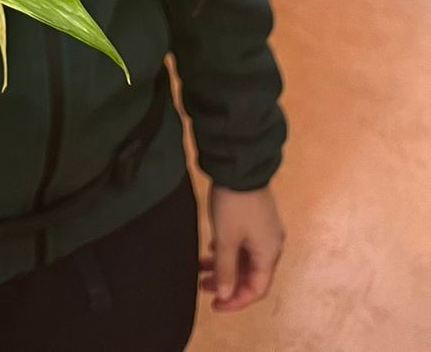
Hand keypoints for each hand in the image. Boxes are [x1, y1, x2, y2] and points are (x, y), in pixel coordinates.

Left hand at [201, 184, 284, 312]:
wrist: (240, 166)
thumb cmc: (234, 205)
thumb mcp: (226, 239)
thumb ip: (226, 269)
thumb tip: (226, 296)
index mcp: (269, 254)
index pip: (256, 289)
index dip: (236, 301)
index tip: (214, 305)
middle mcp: (271, 245)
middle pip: (251, 275)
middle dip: (227, 283)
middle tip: (203, 286)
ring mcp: (265, 231)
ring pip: (245, 259)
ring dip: (224, 266)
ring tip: (201, 268)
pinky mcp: (256, 218)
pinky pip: (243, 244)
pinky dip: (228, 251)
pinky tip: (211, 248)